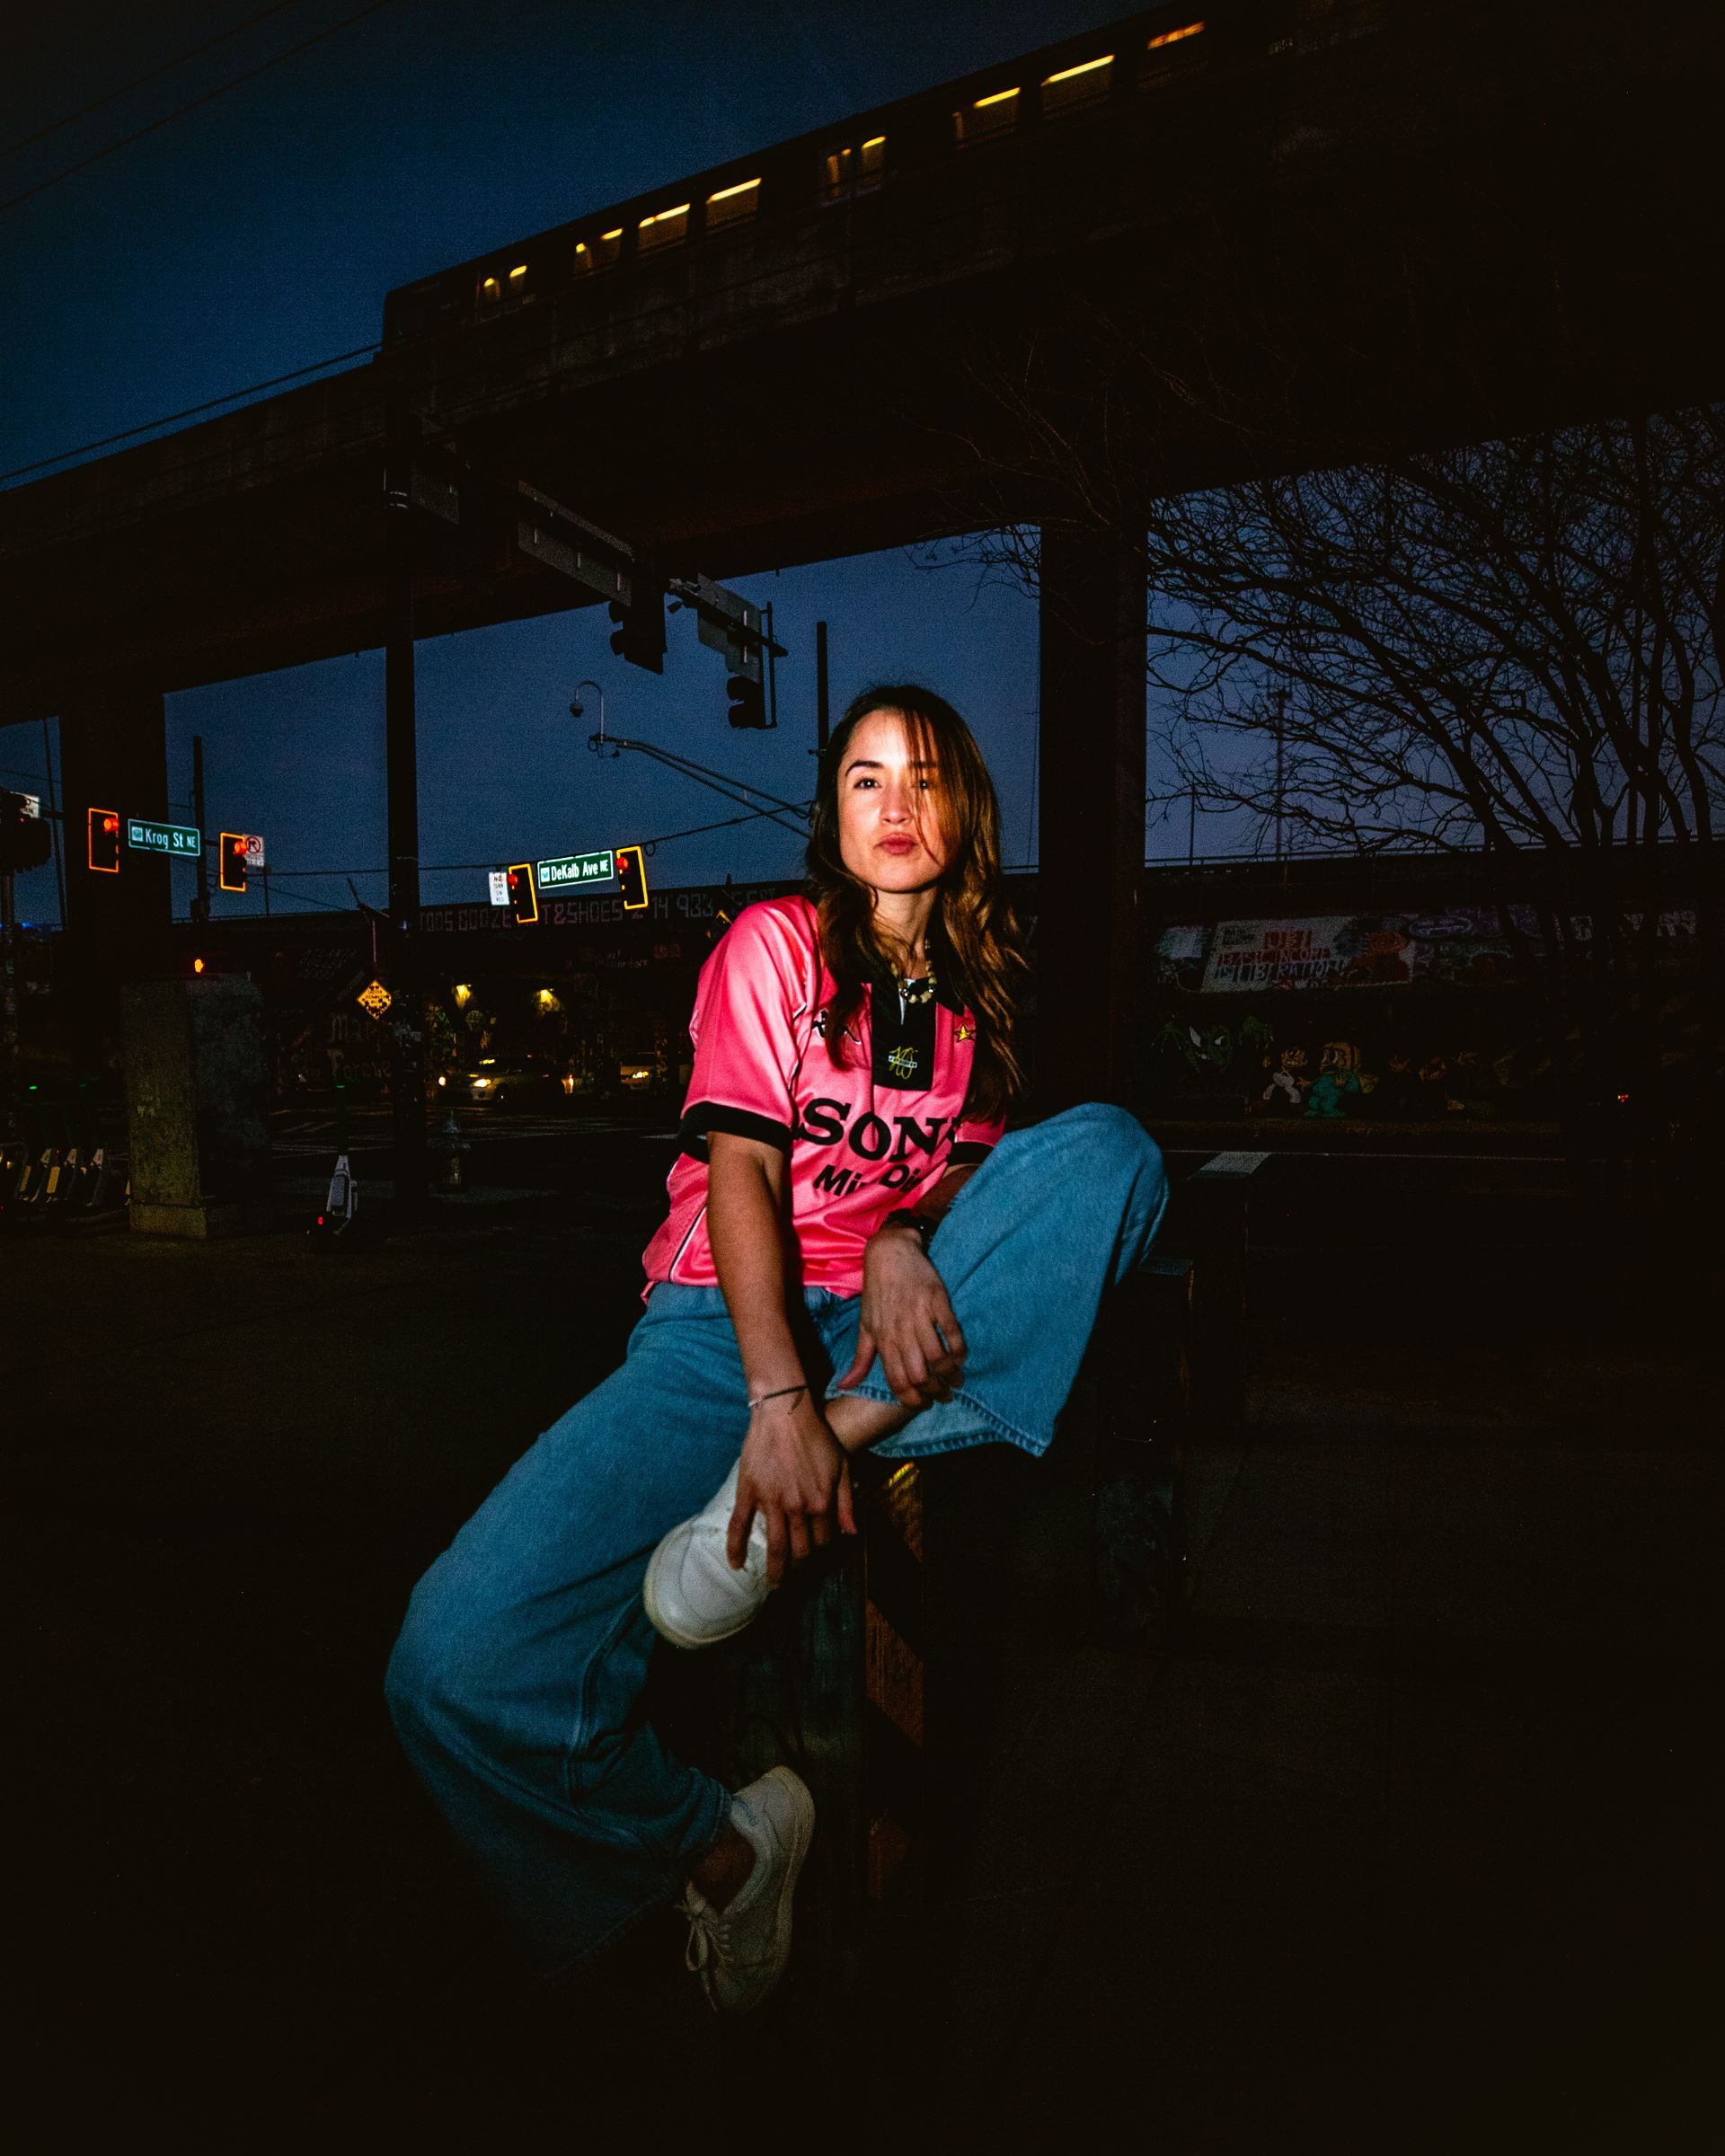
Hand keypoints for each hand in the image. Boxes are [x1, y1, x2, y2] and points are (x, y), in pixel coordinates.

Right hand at [729, 1389, 856, 1585]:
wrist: (785, 1413)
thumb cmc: (816, 1437)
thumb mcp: (841, 1467)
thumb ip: (846, 1502)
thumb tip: (850, 1533)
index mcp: (821, 1503)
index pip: (823, 1539)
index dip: (821, 1546)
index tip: (815, 1548)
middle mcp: (798, 1508)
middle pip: (800, 1549)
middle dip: (800, 1564)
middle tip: (794, 1572)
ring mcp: (771, 1502)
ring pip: (775, 1545)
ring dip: (776, 1570)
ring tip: (774, 1583)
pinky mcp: (749, 1493)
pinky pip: (740, 1526)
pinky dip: (736, 1548)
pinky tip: (736, 1564)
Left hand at [838, 1230, 965, 1408]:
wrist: (890, 1253)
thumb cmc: (877, 1292)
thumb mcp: (865, 1325)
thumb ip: (860, 1359)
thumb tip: (844, 1386)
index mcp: (883, 1339)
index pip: (897, 1380)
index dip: (911, 1399)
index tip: (922, 1405)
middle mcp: (900, 1330)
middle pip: (919, 1374)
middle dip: (934, 1391)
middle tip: (944, 1396)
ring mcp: (920, 1314)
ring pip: (937, 1356)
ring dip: (950, 1374)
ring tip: (955, 1381)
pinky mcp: (937, 1300)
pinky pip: (951, 1331)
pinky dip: (959, 1349)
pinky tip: (960, 1358)